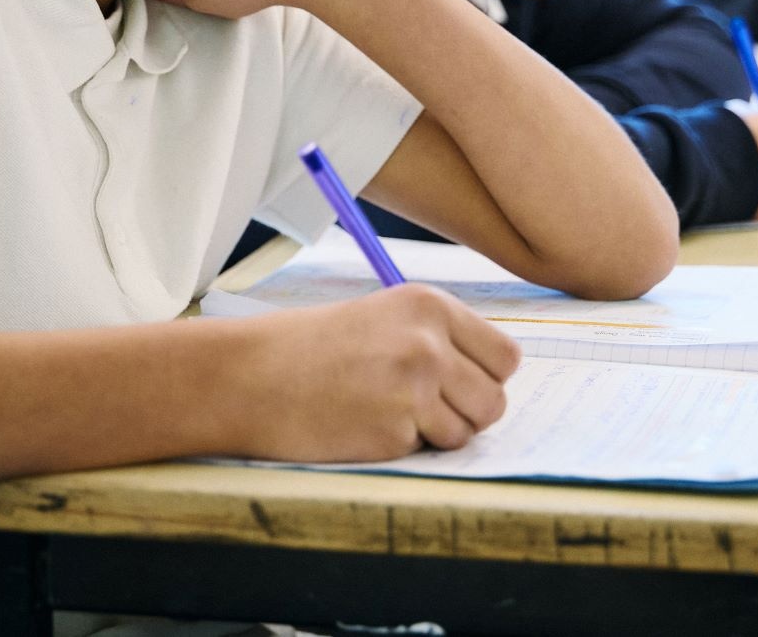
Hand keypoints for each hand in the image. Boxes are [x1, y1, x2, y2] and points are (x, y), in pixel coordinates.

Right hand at [232, 284, 522, 461]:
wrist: (251, 376)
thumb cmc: (312, 349)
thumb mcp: (384, 319)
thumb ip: (438, 339)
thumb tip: (492, 378)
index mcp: (430, 307)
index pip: (505, 357)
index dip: (486, 377)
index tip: (458, 383)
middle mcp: (428, 343)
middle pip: (495, 399)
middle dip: (468, 412)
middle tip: (424, 407)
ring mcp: (413, 389)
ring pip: (467, 432)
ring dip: (437, 434)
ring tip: (389, 412)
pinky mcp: (393, 432)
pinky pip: (426, 451)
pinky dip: (403, 446)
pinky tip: (365, 424)